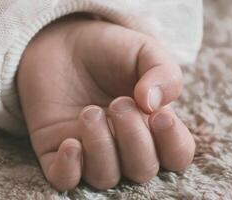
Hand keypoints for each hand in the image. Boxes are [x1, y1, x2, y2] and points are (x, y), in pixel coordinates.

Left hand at [17, 16, 194, 190]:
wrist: (64, 42)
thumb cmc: (109, 51)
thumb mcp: (144, 51)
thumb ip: (163, 73)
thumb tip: (153, 104)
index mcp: (151, 126)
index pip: (175, 156)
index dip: (173, 143)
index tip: (159, 114)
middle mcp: (124, 145)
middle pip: (142, 170)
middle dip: (133, 139)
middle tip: (118, 103)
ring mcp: (90, 151)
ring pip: (106, 177)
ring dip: (101, 146)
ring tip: (89, 112)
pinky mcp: (56, 152)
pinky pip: (65, 180)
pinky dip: (69, 170)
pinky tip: (70, 143)